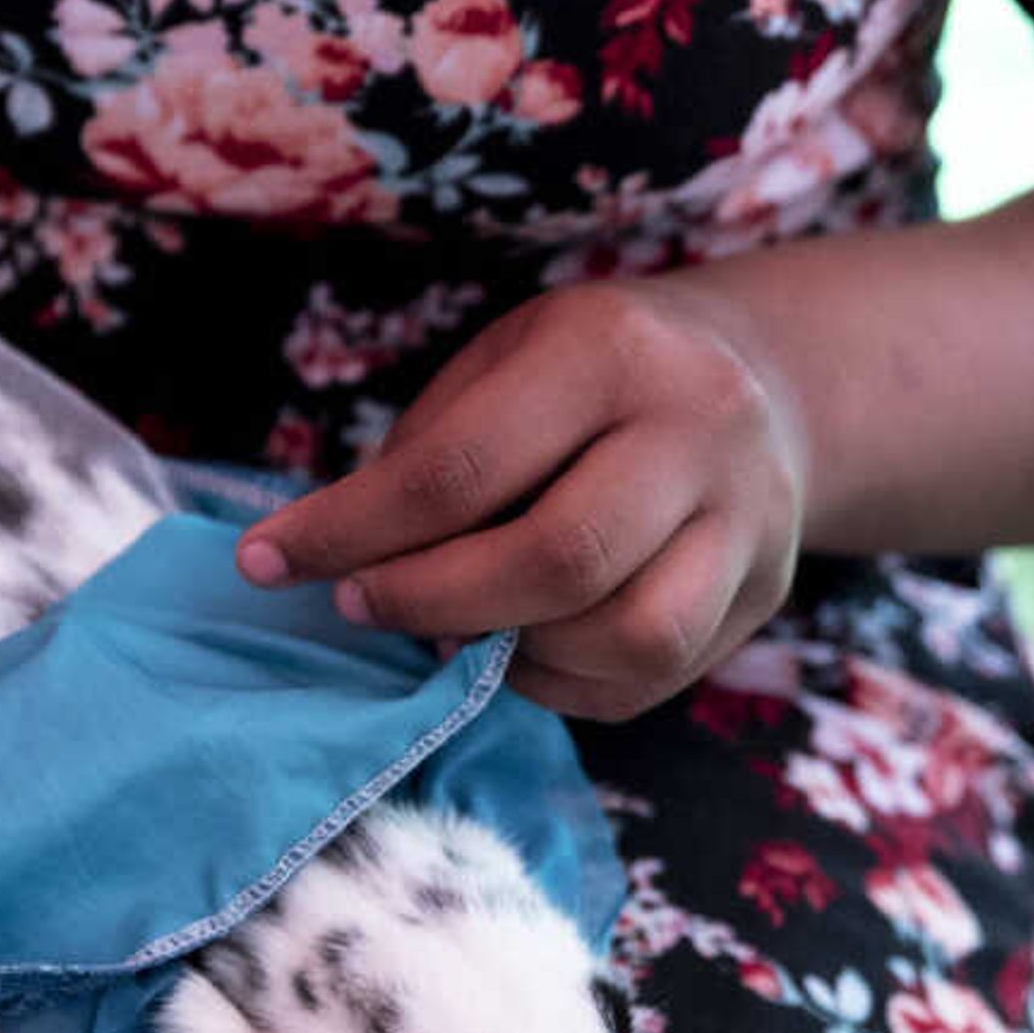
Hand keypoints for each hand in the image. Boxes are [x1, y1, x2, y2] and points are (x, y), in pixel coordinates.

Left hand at [232, 280, 807, 721]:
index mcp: (608, 349)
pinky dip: (563, 683)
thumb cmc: (589, 372)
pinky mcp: (765, 589)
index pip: (461, 466)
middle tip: (357, 604)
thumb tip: (335, 562)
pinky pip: (651, 676)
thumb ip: (428, 455)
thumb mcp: (502, 363)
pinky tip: (517, 651)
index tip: (268, 561)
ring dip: (510, 653)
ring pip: (625, 634)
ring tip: (449, 629)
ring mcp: (748, 515)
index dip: (349, 529)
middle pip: (556, 559)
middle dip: (429, 601)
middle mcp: (696, 426)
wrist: (764, 375)